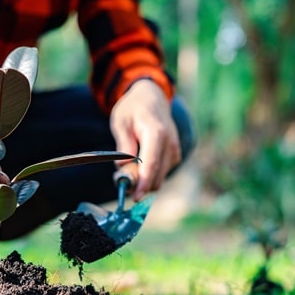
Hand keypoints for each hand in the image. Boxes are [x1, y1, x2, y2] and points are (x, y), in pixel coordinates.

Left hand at [110, 79, 180, 200]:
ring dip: (144, 180)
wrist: (152, 98)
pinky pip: (162, 173)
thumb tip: (123, 166)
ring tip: (127, 168)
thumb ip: (123, 144)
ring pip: (160, 177)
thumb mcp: (121, 122)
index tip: (134, 197)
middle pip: (157, 175)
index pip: (151, 164)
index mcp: (156, 133)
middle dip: (140, 184)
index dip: (143, 183)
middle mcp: (170, 143)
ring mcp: (175, 150)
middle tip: (119, 180)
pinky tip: (138, 166)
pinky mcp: (175, 155)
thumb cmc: (133, 109)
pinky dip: (150, 175)